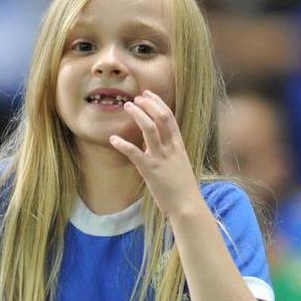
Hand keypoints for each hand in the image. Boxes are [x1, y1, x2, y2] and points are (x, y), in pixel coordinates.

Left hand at [109, 90, 203, 219]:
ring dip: (137, 115)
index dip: (158, 103)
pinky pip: (134, 153)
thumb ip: (166, 151)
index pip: (169, 117)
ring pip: (149, 129)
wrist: (187, 205)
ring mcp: (161, 158)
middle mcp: (170, 148)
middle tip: (136, 98)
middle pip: (161, 117)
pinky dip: (123, 144)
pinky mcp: (150, 170)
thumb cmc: (182, 187)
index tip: (147, 95)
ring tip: (127, 106)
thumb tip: (149, 142)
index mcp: (178, 145)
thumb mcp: (178, 164)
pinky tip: (113, 139)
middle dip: (148, 104)